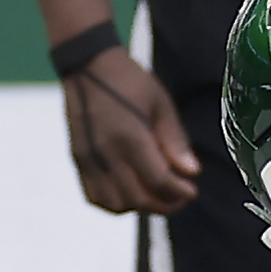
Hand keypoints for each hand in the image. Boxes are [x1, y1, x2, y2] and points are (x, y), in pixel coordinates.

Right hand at [59, 47, 199, 214]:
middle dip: (164, 205)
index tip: (192, 190)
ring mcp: (88, 157)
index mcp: (130, 137)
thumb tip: (192, 172)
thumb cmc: (129, 80)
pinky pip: (93, 195)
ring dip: (139, 207)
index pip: (158, 182)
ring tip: (156, 195)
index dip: (180, 193)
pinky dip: (114, 203)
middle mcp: (106, 152)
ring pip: (113, 204)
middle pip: (137, 199)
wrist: (87, 64)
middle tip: (179, 198)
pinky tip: (131, 192)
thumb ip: (175, 140)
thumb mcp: (161, 104)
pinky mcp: (78, 158)